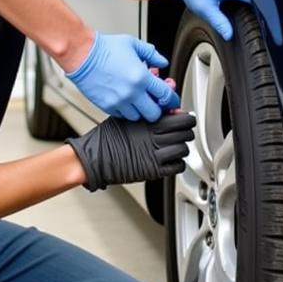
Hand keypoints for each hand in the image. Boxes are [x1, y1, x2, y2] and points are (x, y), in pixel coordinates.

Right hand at [65, 33, 180, 120]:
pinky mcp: (107, 106)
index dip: (171, 99)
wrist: (82, 55)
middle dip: (157, 108)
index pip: (165, 95)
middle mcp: (131, 92)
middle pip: (154, 113)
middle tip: (155, 101)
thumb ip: (152, 54)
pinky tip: (125, 98)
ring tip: (138, 98)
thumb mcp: (134, 44)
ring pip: (138, 117)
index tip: (171, 100)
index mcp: (141, 77)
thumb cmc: (104, 48)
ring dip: (141, 109)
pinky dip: (126, 110)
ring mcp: (119, 101)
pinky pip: (122, 115)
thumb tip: (162, 62)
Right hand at [67, 111, 195, 190]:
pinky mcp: (153, 170)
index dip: (186, 118)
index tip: (186, 118)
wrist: (95, 158)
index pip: (180, 118)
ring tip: (178, 145)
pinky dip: (178, 163)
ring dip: (183, 147)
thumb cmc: (107, 137)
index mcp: (149, 122)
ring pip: (183, 149)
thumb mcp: (127, 118)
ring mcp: (154, 155)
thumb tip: (166, 111)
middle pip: (185, 133)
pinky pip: (177, 166)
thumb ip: (147, 114)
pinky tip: (173, 159)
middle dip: (187, 131)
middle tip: (185, 131)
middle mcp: (154, 138)